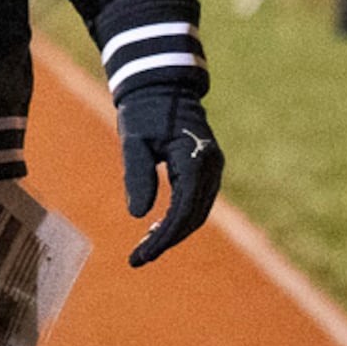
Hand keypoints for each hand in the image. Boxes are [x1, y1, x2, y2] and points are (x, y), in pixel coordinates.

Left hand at [118, 88, 222, 268]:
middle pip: (194, 217)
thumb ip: (137, 175)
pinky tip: (155, 229)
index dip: (163, 238)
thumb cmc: (145, 111)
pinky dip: (178, 219)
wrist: (161, 86)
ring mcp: (212, 168)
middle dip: (167, 240)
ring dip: (173, 233)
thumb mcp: (134, 141)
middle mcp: (211, 166)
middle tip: (139, 258)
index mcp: (196, 159)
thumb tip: (138, 215)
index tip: (141, 256)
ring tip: (145, 247)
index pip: (183, 211)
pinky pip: (196, 202)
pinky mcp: (206, 169)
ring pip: (198, 213)